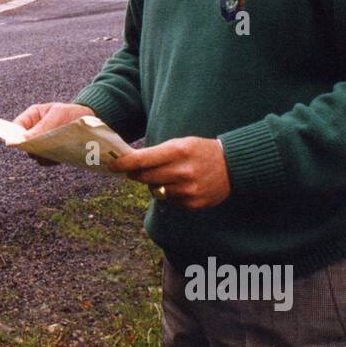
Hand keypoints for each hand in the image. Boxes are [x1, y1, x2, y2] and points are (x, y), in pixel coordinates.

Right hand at [14, 102, 94, 164]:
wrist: (90, 121)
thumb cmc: (72, 113)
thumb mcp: (58, 115)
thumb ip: (42, 127)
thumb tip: (25, 139)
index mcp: (32, 117)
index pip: (16, 127)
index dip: (14, 135)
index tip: (21, 142)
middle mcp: (33, 131)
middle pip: (23, 144)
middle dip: (32, 147)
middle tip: (45, 146)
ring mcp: (40, 144)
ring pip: (33, 154)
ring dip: (43, 154)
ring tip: (58, 148)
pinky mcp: (49, 154)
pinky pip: (44, 161)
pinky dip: (51, 160)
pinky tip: (61, 153)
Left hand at [110, 137, 230, 209]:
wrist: (232, 165)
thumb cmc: (201, 151)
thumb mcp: (181, 143)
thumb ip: (157, 153)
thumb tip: (130, 164)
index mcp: (178, 151)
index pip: (142, 160)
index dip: (124, 164)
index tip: (113, 165)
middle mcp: (182, 171)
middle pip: (145, 177)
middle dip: (136, 174)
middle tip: (133, 171)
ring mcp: (188, 189)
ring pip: (156, 191)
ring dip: (155, 184)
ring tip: (167, 175)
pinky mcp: (194, 203)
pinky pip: (170, 201)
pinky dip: (170, 194)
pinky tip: (181, 185)